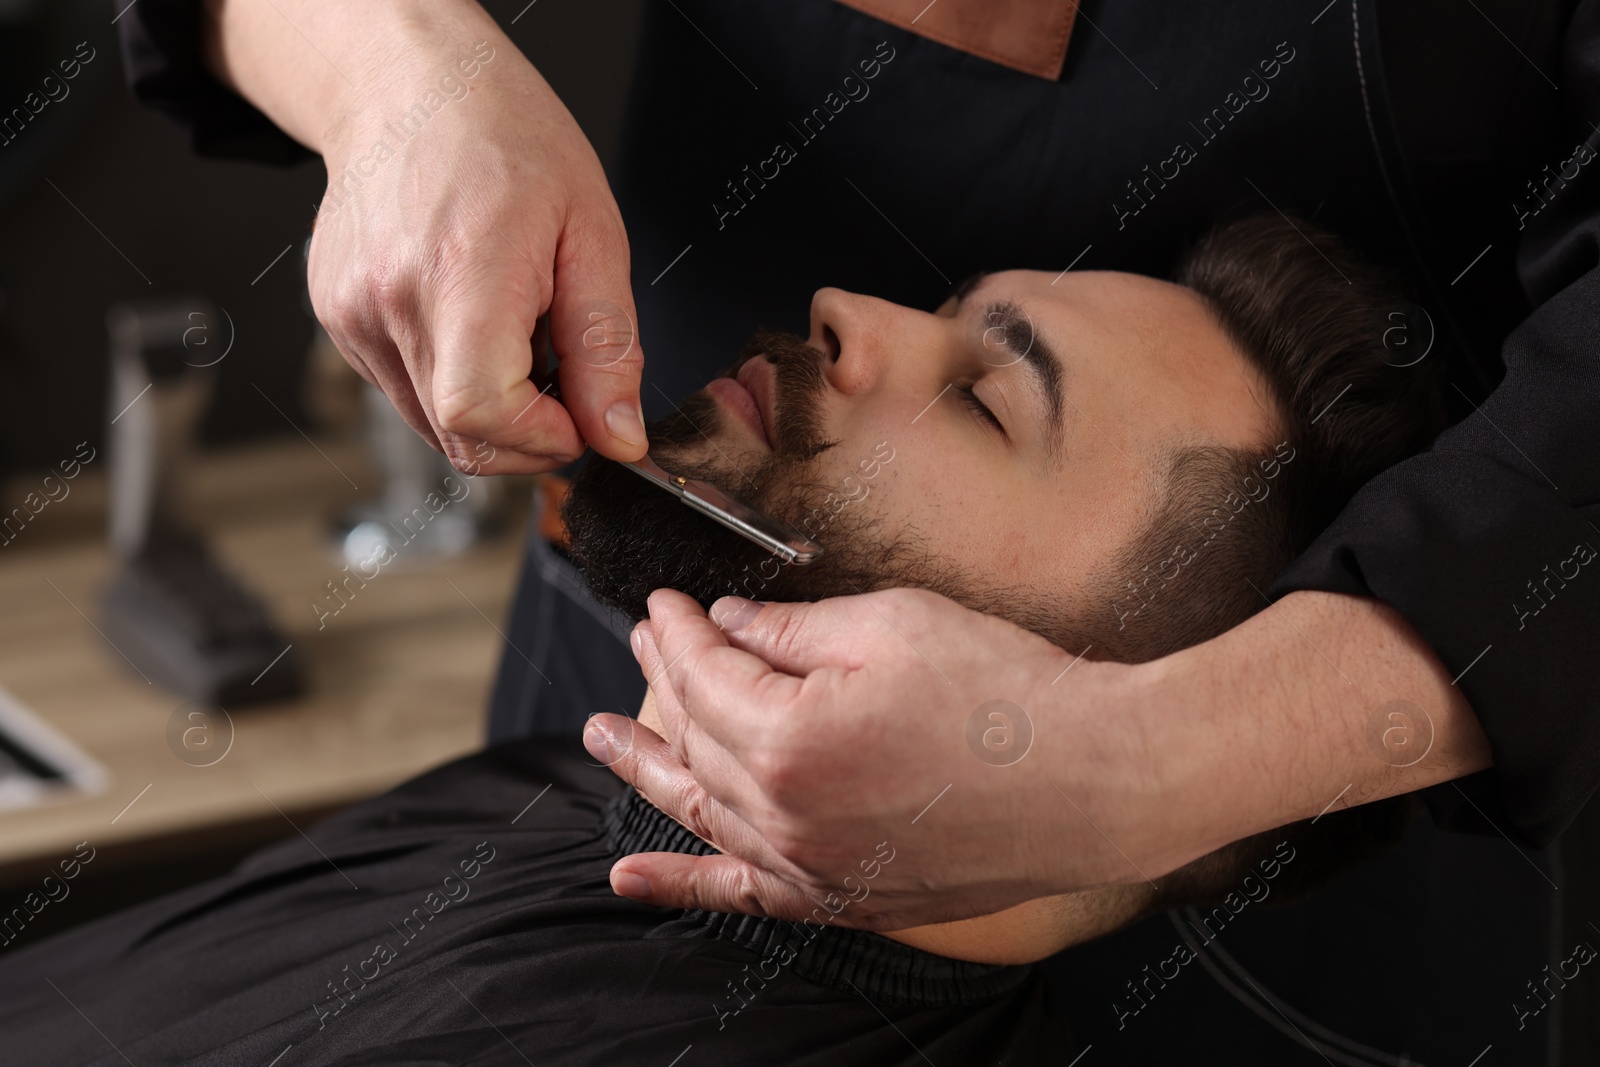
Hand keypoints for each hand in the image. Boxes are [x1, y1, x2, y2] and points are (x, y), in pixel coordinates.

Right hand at [207, 0, 647, 473]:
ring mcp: (354, 316)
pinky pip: (405, 392)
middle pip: (458, 440)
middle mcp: (390, 301)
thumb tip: (618, 436)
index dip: (543, 438)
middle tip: (562, 377)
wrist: (410, 87)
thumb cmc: (507, 138)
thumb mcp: (592, 234)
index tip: (580, 417)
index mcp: (460, 274)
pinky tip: (472, 322)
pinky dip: (451, 382)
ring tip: (516, 334)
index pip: (483, 416)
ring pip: (431, 426)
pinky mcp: (339, 322)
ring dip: (490, 411)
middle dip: (527, 437)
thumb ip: (607, 346)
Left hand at [586, 588, 1490, 928]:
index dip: (678, 631)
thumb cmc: (1007, 692)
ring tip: (599, 737)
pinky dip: (681, 884)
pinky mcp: (844, 896)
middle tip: (640, 644)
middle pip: (696, 736)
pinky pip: (742, 894)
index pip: (705, 674)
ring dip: (649, 767)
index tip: (664, 602)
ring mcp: (812, 865)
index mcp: (789, 739)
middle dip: (661, 681)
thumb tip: (728, 624)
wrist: (1097, 778)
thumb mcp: (893, 626)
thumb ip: (793, 629)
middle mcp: (785, 815)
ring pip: (703, 809)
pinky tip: (627, 878)